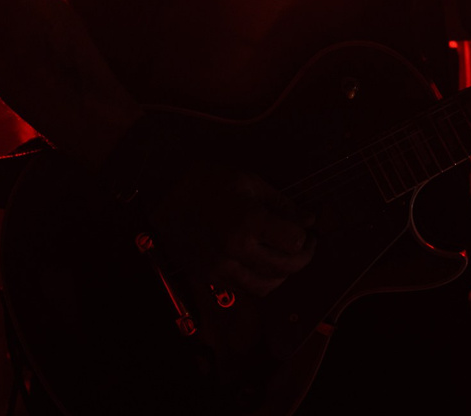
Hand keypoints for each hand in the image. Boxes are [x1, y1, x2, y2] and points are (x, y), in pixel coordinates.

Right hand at [147, 167, 314, 297]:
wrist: (163, 195)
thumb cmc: (207, 181)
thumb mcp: (249, 182)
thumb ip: (281, 203)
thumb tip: (307, 219)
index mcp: (248, 222)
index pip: (294, 241)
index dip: (306, 234)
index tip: (307, 226)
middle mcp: (236, 250)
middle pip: (286, 266)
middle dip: (303, 257)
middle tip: (307, 244)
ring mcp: (222, 267)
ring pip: (267, 285)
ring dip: (284, 274)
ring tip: (287, 257)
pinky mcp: (211, 276)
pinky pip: (245, 289)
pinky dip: (262, 280)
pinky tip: (264, 264)